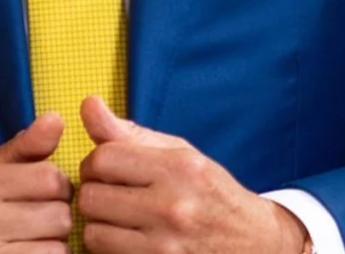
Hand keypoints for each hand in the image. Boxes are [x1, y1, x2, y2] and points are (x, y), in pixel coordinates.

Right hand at [0, 114, 74, 253]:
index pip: (50, 178)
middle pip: (59, 216)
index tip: (49, 192)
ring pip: (57, 248)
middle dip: (58, 216)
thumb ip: (22, 148)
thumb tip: (56, 119)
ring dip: (54, 244)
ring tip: (33, 239)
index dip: (59, 185)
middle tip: (40, 219)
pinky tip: (27, 253)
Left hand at [77, 97, 306, 253]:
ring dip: (99, 226)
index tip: (108, 171)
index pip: (103, 158)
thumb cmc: (212, 195)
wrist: (255, 246)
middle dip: (95, 194)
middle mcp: (173, 207)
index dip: (96, 163)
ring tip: (120, 221)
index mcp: (179, 168)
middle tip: (113, 197)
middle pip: (91, 197)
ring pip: (92, 233)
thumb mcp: (180, 155)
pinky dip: (110, 249)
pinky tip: (128, 240)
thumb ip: (129, 134)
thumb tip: (88, 104)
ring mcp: (165, 246)